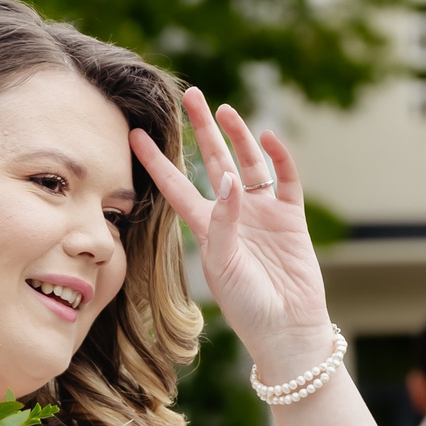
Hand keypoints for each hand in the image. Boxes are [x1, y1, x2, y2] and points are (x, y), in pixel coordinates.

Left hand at [129, 89, 335, 382]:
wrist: (287, 330)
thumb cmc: (247, 307)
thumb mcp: (224, 266)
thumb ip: (223, 222)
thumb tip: (228, 180)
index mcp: (206, 228)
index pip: (176, 186)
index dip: (156, 161)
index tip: (134, 133)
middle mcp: (232, 214)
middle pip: (214, 161)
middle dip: (202, 130)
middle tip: (191, 95)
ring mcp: (263, 213)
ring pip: (248, 163)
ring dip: (238, 136)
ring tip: (225, 110)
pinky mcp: (291, 218)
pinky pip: (285, 179)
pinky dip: (279, 157)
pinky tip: (268, 137)